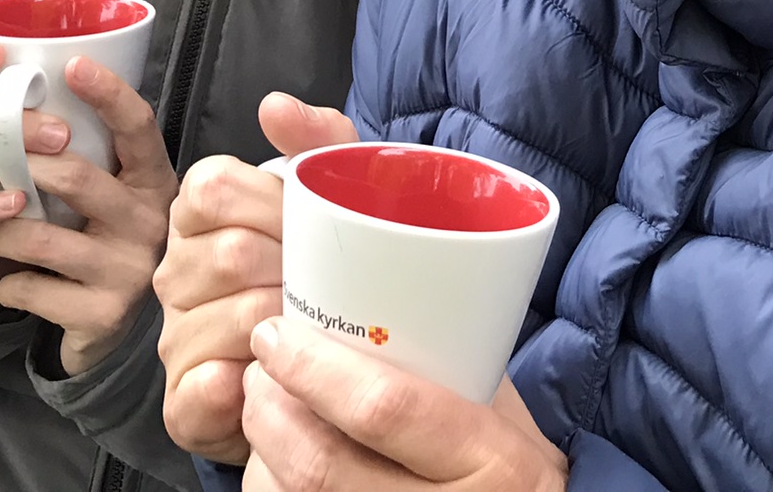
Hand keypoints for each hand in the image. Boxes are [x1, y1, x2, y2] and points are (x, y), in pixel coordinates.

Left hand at [0, 54, 177, 373]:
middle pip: (73, 176)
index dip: (110, 93)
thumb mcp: (114, 181)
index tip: (73, 63)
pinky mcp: (102, 316)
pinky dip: (6, 280)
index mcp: (156, 179)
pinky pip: (29, 287)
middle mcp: (151, 221)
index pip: (139, 126)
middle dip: (11, 162)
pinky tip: (8, 278)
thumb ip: (100, 111)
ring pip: (39, 236)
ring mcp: (130, 271)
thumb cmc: (102, 233)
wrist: (110, 327)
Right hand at [155, 93, 356, 462]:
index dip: (273, 206)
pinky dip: (248, 386)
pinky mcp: (182, 403)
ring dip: (290, 328)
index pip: (213, 187)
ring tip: (315, 331)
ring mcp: (174, 338)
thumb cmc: (319, 270)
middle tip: (325, 285)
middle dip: (293, 269)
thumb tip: (275, 106)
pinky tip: (273, 380)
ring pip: (236, 319)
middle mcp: (174, 271)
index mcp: (199, 212)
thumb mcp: (330, 198)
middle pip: (232, 253)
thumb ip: (316, 142)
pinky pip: (205, 390)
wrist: (320, 370)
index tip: (308, 226)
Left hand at [240, 318, 566, 490]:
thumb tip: (364, 298)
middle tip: (261, 367)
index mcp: (491, 460)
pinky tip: (275, 457)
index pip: (383, 408)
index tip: (277, 333)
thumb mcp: (501, 410)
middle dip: (271, 406)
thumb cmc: (512, 467)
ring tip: (264, 406)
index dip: (314, 368)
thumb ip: (446, 364)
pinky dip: (269, 481)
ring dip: (261, 447)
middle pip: (319, 463)